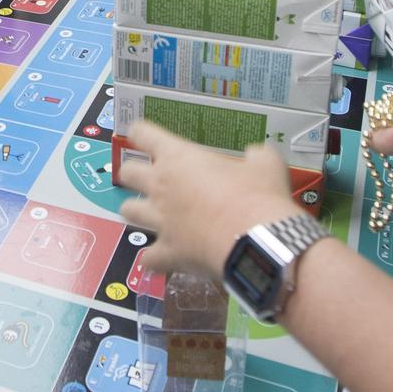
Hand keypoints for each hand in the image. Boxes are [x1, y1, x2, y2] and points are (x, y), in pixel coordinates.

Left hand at [117, 121, 301, 279]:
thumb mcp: (265, 163)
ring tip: (151, 216)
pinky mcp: (167, 253)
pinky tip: (163, 258)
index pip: (143, 134)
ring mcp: (160, 221)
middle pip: (127, 173)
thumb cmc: (259, 195)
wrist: (258, 242)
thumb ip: (255, 155)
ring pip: (128, 212)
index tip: (144, 136)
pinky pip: (148, 258)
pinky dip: (154, 258)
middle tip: (151, 179)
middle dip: (134, 174)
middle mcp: (161, 186)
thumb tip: (255, 155)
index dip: (141, 133)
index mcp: (179, 157)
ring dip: (137, 212)